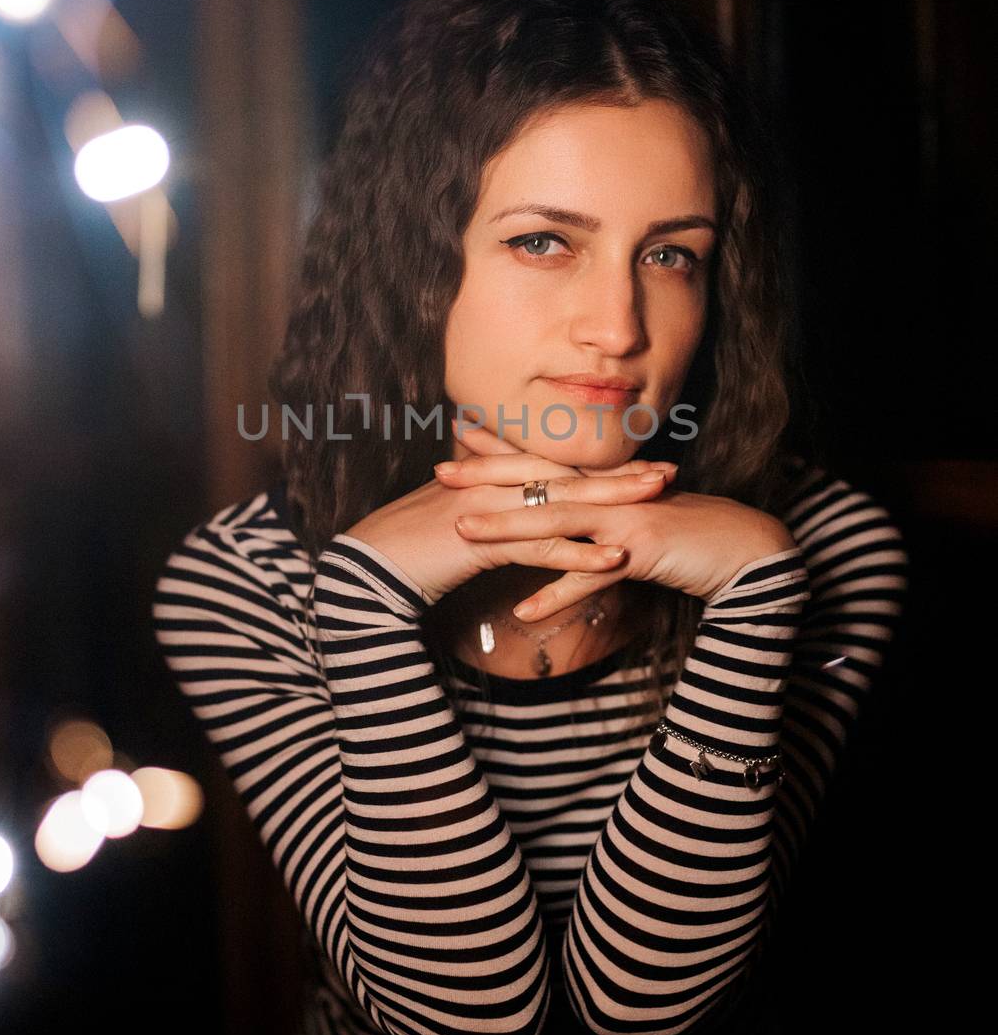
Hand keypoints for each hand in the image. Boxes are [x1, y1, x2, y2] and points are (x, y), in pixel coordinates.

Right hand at [338, 420, 676, 606]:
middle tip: (667, 473)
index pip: (552, 465)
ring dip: (611, 504)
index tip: (638, 464)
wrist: (367, 570)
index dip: (596, 467)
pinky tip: (613, 560)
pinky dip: (578, 554)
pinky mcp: (482, 538)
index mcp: (486, 475)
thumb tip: (516, 522)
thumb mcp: (454, 525)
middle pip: (566, 475)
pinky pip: (540, 546)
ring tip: (655, 503)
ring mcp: (487, 506)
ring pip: (560, 502)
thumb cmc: (407, 552)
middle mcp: (491, 482)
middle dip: (618, 475)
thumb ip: (487, 515)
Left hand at [443, 419, 796, 617]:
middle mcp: (609, 494)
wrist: (746, 552)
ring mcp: (622, 519)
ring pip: (556, 521)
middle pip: (540, 482)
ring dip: (507, 528)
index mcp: (607, 485)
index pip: (547, 462)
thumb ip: (600, 528)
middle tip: (441, 471)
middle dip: (488, 477)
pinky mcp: (639, 551)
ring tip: (463, 534)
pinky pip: (589, 576)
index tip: (461, 439)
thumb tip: (567, 538)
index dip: (504, 451)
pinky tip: (522, 610)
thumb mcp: (637, 529)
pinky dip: (556, 593)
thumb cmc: (691, 541)